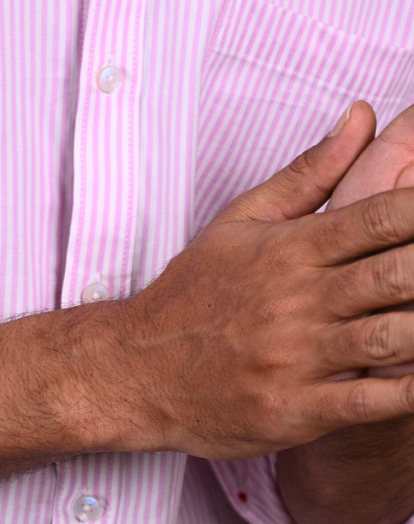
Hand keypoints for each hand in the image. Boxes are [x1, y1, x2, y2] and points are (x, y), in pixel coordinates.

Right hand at [105, 102, 413, 460]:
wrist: (138, 365)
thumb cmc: (195, 291)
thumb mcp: (241, 220)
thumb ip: (309, 173)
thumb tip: (360, 115)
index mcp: (288, 247)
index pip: (376, 218)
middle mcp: (296, 297)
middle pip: (397, 274)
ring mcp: (297, 354)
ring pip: (393, 339)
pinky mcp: (297, 409)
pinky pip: (371, 405)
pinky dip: (410, 394)